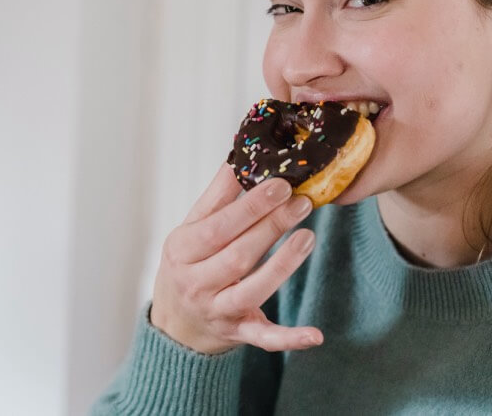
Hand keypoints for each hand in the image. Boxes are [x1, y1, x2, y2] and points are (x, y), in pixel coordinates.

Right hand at [149, 163, 321, 354]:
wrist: (175, 324)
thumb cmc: (189, 263)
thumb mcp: (192, 228)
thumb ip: (218, 196)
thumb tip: (241, 154)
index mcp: (181, 250)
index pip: (217, 226)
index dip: (250, 206)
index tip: (280, 184)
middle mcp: (195, 283)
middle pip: (238, 255)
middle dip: (272, 226)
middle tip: (303, 201)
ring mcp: (217, 311)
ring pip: (252, 290)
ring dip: (283, 265)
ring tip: (309, 237)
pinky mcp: (238, 333)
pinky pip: (264, 338)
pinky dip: (290, 338)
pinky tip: (316, 334)